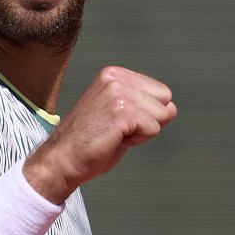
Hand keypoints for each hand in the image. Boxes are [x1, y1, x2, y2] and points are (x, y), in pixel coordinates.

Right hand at [24, 67, 175, 202]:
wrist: (62, 160)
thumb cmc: (89, 143)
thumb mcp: (118, 115)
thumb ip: (143, 107)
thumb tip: (172, 108)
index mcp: (114, 74)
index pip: (161, 92)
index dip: (146, 114)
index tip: (119, 123)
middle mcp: (116, 78)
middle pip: (165, 101)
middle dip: (149, 121)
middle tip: (117, 131)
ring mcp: (118, 93)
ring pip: (161, 115)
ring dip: (142, 132)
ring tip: (113, 135)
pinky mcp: (122, 111)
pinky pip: (153, 128)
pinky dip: (138, 140)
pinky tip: (113, 140)